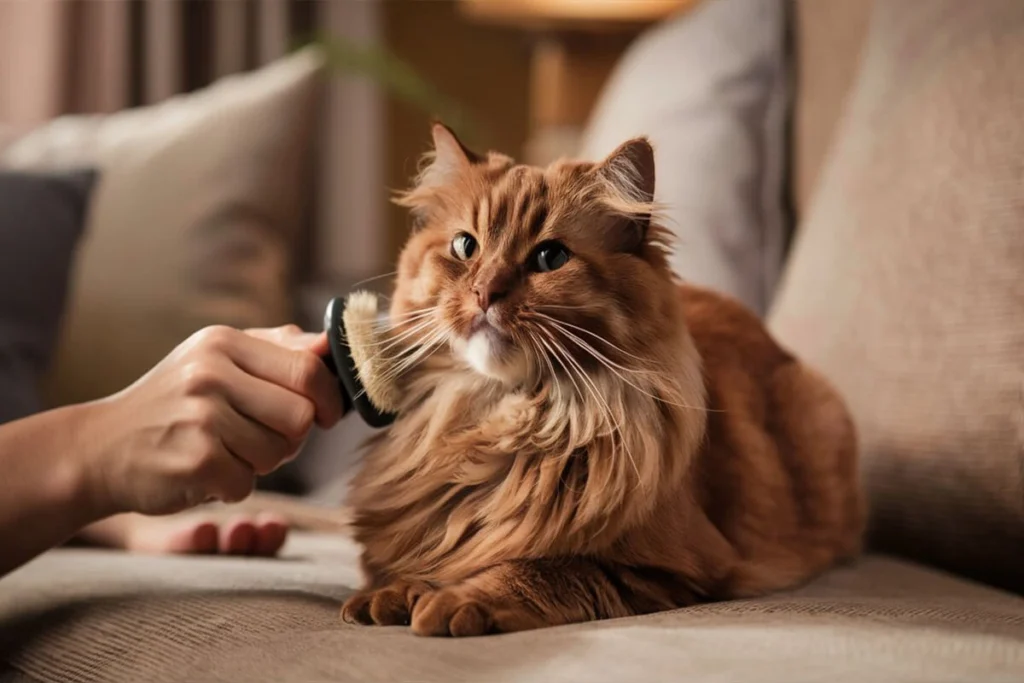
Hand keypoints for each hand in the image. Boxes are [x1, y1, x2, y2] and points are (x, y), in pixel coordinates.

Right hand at [81, 325, 343, 516]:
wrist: (101, 448)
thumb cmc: (176, 404)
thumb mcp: (218, 361)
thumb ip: (277, 350)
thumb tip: (330, 344)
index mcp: (222, 341)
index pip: (308, 368)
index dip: (329, 398)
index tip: (325, 414)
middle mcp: (210, 373)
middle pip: (300, 416)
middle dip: (292, 436)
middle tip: (261, 437)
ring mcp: (200, 416)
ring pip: (278, 453)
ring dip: (260, 463)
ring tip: (225, 451)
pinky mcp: (193, 460)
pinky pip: (248, 483)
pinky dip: (233, 486)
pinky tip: (205, 472)